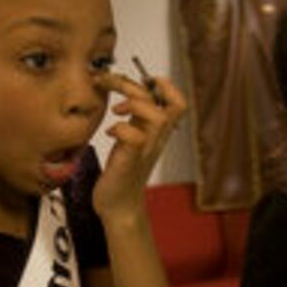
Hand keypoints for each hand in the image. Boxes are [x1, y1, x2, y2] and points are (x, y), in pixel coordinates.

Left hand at [93, 69, 187, 213]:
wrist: (119, 208)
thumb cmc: (121, 174)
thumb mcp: (131, 141)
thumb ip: (134, 120)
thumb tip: (125, 95)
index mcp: (156, 134)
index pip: (178, 104)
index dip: (167, 86)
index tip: (146, 79)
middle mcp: (155, 141)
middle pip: (163, 104)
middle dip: (132, 84)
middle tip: (109, 81)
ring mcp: (145, 152)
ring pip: (157, 118)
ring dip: (133, 105)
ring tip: (116, 110)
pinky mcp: (129, 162)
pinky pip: (134, 138)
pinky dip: (119, 128)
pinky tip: (109, 133)